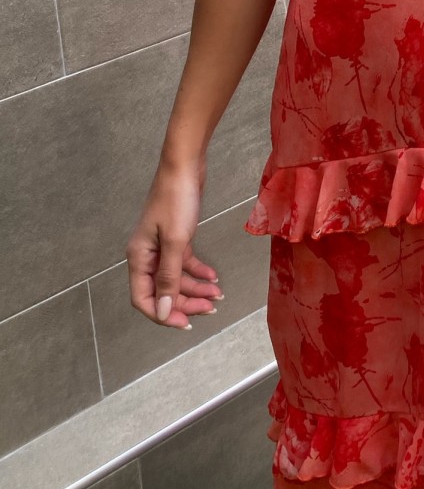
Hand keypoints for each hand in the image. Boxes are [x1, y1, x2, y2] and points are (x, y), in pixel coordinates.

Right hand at [126, 159, 222, 329]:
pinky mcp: (176, 236)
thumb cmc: (176, 200)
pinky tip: (213, 276)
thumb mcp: (175, 241)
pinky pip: (184, 262)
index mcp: (139, 258)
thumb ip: (169, 277)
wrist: (185, 165)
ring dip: (195, 288)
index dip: (163, 314)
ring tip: (218, 293)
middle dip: (186, 302)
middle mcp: (147, 255)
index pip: (144, 298)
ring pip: (176, 277)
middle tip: (210, 309)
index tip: (186, 323)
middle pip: (163, 290)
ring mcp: (162, 246)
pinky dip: (198, 270)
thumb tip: (163, 312)